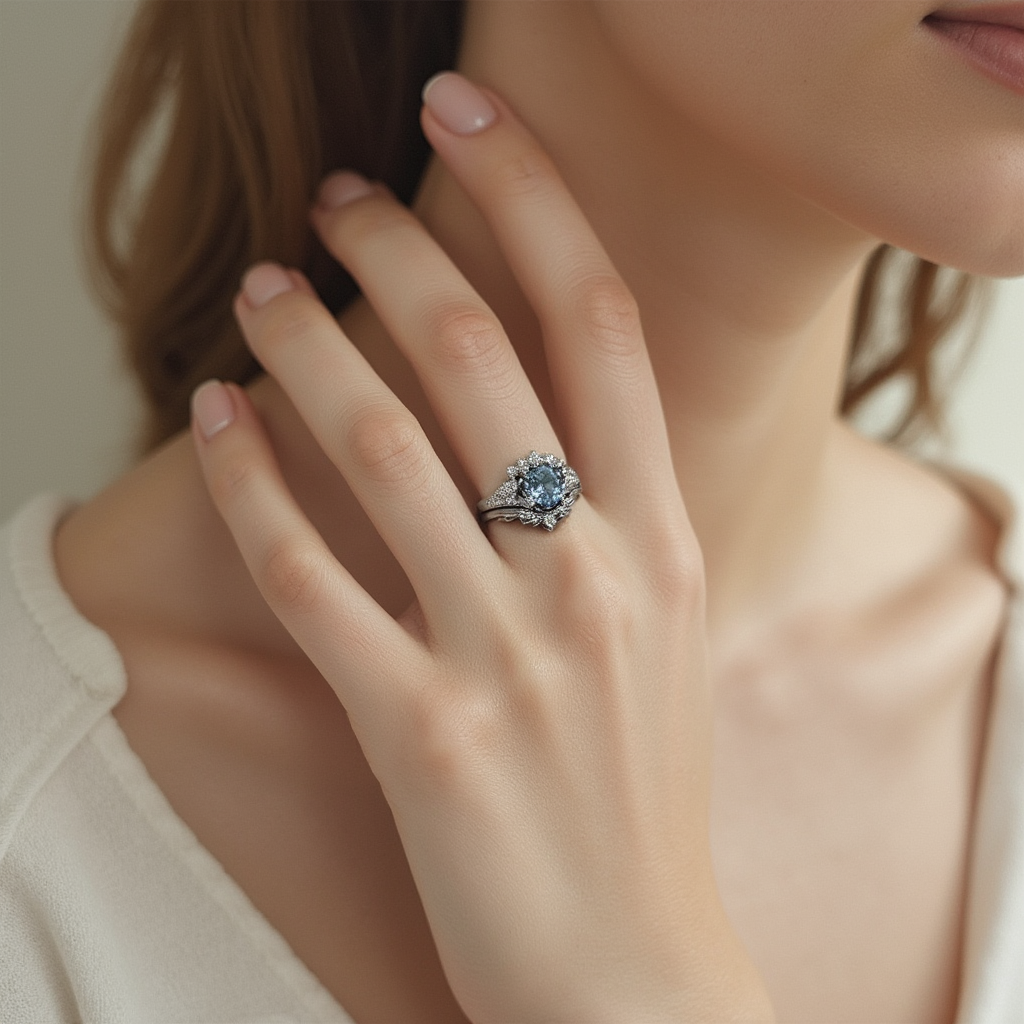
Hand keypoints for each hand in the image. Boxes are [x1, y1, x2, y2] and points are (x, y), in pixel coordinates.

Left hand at [191, 72, 772, 1022]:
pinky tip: (214, 422)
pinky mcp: (421, 731)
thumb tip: (539, 413)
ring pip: (378, 445)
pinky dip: (249, 483)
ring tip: (257, 291)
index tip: (471, 111)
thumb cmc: (645, 792)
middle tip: (333, 200)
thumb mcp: (668, 634)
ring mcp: (509, 653)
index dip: (532, 194)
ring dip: (303, 344)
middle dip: (395, 246)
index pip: (603, 320)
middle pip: (479, 351)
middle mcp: (594, 573)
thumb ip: (617, 518)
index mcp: (666, 539)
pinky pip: (311, 573)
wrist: (635, 967)